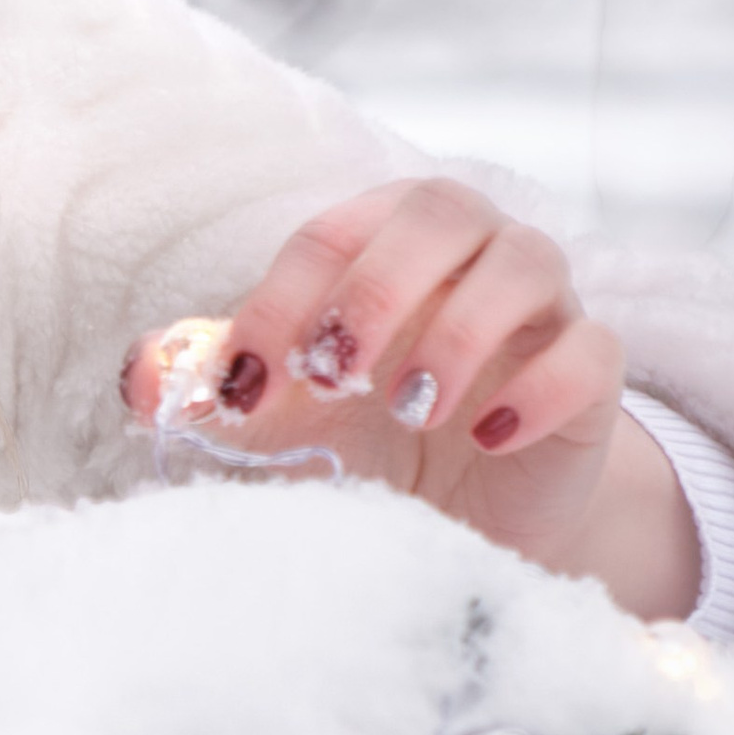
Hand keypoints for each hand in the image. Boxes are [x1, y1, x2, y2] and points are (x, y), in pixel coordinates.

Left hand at [121, 177, 700, 614]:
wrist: (456, 525)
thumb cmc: (357, 447)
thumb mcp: (274, 421)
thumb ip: (203, 387)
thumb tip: (140, 375)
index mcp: (383, 239)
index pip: (330, 233)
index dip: (282, 301)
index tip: (244, 386)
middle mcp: (469, 252)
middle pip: (441, 210)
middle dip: (377, 287)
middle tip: (335, 375)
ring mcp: (542, 310)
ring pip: (528, 263)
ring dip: (460, 330)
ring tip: (410, 407)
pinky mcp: (593, 381)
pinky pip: (593, 352)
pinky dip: (541, 388)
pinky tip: (487, 436)